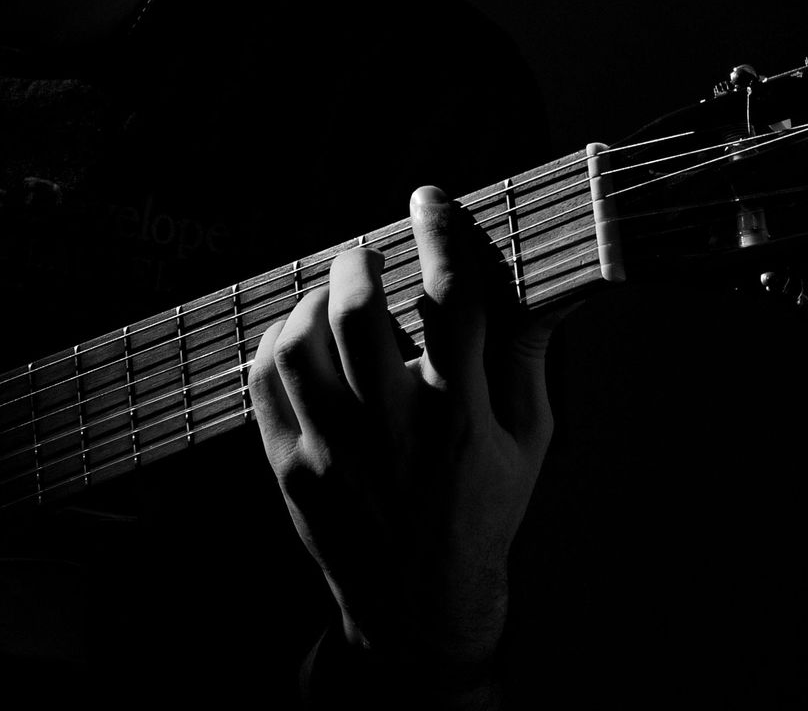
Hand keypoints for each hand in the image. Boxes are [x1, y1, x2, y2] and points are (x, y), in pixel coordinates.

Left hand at [249, 185, 565, 701]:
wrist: (424, 605)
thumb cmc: (483, 509)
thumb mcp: (528, 436)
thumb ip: (526, 353)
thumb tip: (543, 279)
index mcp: (461, 419)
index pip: (451, 300)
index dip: (441, 235)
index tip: (428, 202)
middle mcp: (394, 434)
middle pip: (358, 315)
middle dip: (360, 263)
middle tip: (370, 257)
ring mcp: (334, 454)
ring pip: (299, 345)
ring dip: (315, 302)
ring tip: (337, 299)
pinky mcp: (291, 470)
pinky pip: (264, 382)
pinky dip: (279, 342)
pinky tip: (304, 337)